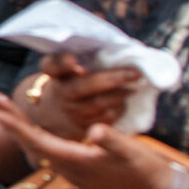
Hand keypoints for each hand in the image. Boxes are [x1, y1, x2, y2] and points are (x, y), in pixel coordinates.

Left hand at [0, 99, 173, 188]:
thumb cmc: (144, 170)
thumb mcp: (131, 151)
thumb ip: (111, 140)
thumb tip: (95, 130)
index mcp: (73, 161)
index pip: (35, 140)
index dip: (14, 124)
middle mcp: (64, 167)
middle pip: (29, 140)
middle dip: (8, 119)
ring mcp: (68, 168)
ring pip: (34, 143)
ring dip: (17, 125)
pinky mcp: (75, 167)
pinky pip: (45, 147)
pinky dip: (31, 132)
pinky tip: (25, 124)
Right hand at [7, 51, 139, 140]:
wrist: (57, 114)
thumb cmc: (66, 82)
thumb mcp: (61, 69)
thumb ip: (66, 60)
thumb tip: (82, 61)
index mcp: (56, 75)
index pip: (53, 66)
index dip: (64, 63)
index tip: (75, 62)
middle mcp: (62, 95)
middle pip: (84, 87)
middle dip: (112, 79)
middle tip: (135, 73)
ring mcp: (73, 114)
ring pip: (101, 103)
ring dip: (120, 94)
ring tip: (134, 86)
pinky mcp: (86, 128)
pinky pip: (108, 117)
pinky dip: (120, 107)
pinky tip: (123, 100)